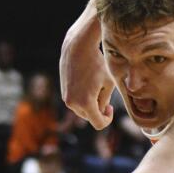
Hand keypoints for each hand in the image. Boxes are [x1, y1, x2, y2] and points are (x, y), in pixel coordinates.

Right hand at [59, 14, 114, 129]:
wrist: (77, 48)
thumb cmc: (97, 63)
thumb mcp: (109, 82)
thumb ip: (106, 100)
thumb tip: (101, 110)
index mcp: (86, 103)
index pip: (99, 124)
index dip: (108, 119)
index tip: (110, 108)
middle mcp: (73, 104)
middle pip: (90, 117)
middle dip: (98, 109)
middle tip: (104, 92)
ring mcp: (66, 99)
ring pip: (82, 110)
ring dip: (90, 104)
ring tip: (95, 86)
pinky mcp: (63, 93)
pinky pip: (76, 102)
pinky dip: (83, 98)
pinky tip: (88, 82)